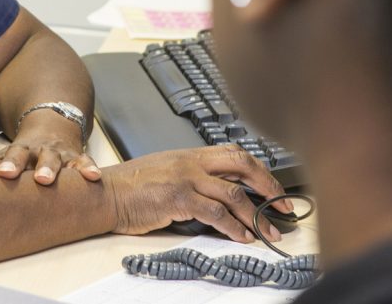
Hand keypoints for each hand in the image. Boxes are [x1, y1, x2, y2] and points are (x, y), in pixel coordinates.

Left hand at [0, 110, 101, 184]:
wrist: (54, 126)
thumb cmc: (27, 151)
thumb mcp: (10, 155)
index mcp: (20, 150)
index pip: (8, 156)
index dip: (2, 164)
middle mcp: (38, 149)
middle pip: (30, 155)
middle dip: (25, 165)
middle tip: (24, 177)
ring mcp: (58, 152)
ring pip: (56, 159)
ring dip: (51, 168)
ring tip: (47, 180)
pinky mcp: (76, 156)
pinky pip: (84, 161)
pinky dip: (88, 168)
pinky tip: (93, 176)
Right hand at [102, 145, 293, 242]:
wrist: (107, 192)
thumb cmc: (132, 186)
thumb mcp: (166, 170)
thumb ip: (191, 174)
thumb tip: (216, 191)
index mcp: (190, 154)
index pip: (235, 153)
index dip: (260, 169)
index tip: (274, 187)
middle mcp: (192, 162)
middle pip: (243, 164)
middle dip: (269, 185)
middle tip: (285, 206)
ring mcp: (186, 178)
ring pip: (234, 193)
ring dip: (257, 215)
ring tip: (269, 232)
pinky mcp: (179, 198)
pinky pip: (216, 213)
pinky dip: (234, 227)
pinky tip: (243, 236)